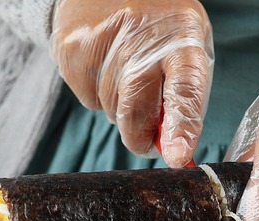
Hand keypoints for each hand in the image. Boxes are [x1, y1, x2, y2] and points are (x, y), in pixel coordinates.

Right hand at [50, 0, 213, 167]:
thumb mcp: (187, 49)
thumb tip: (172, 147)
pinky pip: (88, 101)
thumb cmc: (159, 28)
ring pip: (110, 112)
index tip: (178, 155)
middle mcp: (140, 42)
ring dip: (120, 106)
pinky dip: (98, 94)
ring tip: (124, 70)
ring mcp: (101, 45)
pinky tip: (104, 65)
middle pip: (136, 114)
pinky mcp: (71, 52)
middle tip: (148, 136)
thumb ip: (185, 98)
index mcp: (181, 41)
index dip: (182, 125)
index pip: (185, 88)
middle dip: (141, 136)